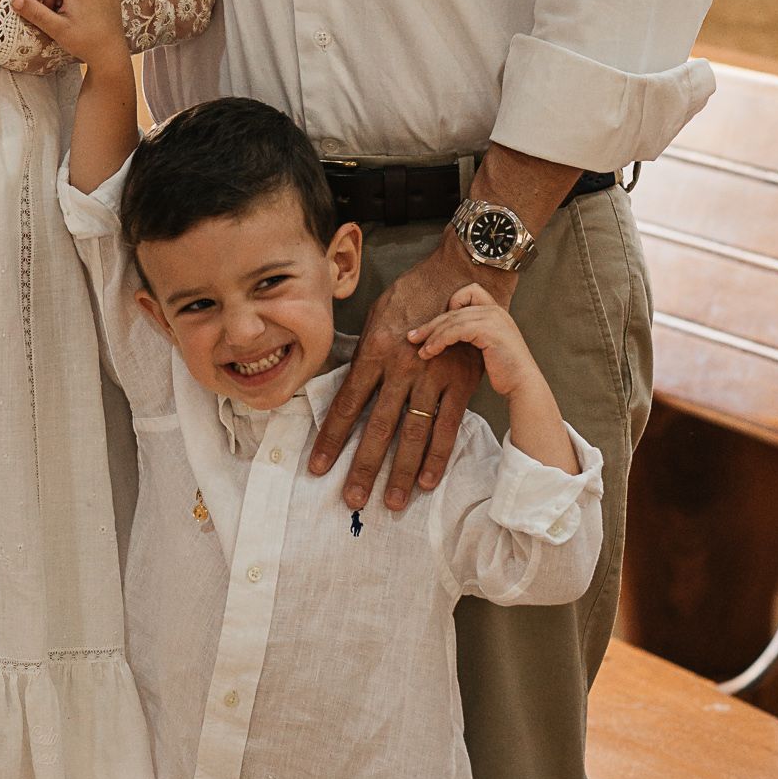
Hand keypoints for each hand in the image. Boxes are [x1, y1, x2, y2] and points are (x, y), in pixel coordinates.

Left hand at [310, 233, 506, 511]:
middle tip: (351, 500)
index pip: (346, 405)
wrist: (459, 276)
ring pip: (412, 434)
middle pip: (377, 427)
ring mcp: (432, 378)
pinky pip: (447, 427)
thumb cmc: (412, 293)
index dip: (331, 439)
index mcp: (374, 351)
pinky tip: (427, 482)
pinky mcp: (459, 383)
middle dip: (363, 467)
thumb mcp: (377, 316)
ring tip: (390, 502)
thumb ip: (364, 353)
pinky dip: (437, 456)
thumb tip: (345, 383)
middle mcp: (400, 369)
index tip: (318, 468)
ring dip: (400, 472)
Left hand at [408, 282, 537, 401]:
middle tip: (412, 337)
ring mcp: (493, 318)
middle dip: (431, 324)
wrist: (523, 386)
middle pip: (454, 308)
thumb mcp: (487, 345)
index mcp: (496, 310)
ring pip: (452, 319)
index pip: (470, 291)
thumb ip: (471, 334)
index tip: (440, 326)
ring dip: (432, 334)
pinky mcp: (489, 330)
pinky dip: (440, 340)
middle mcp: (495, 310)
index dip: (452, 304)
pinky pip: (456, 330)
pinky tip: (431, 351)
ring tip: (420, 350)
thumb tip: (444, 333)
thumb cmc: (505, 371)